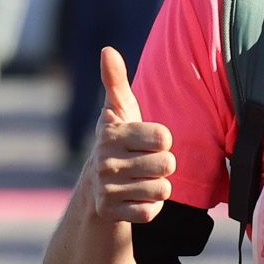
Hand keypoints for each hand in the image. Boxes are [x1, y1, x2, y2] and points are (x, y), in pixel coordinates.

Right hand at [85, 46, 175, 223]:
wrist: (96, 189)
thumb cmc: (120, 142)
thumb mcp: (120, 111)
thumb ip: (116, 81)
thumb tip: (107, 49)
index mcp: (112, 133)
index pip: (165, 138)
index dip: (164, 141)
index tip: (150, 142)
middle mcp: (105, 161)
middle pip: (167, 165)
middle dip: (164, 165)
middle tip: (146, 163)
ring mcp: (106, 189)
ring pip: (162, 190)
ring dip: (158, 186)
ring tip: (141, 180)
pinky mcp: (110, 213)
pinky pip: (150, 212)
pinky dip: (149, 207)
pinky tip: (136, 198)